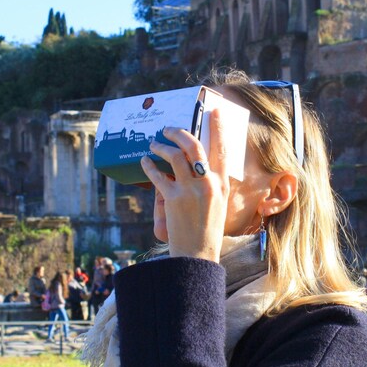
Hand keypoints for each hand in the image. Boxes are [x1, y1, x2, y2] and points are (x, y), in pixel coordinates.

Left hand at [140, 110, 228, 261]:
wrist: (197, 254)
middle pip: (194, 146)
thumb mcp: (218, 204)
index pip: (222, 149)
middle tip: (168, 129)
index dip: (218, 128)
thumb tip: (196, 166)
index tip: (214, 112)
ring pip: (175, 156)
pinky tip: (144, 162)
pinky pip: (158, 175)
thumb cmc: (206, 231)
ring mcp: (190, 190)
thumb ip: (211, 184)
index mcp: (222, 184)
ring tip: (153, 145)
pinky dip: (149, 166)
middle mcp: (208, 184)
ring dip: (161, 146)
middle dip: (179, 132)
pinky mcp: (173, 199)